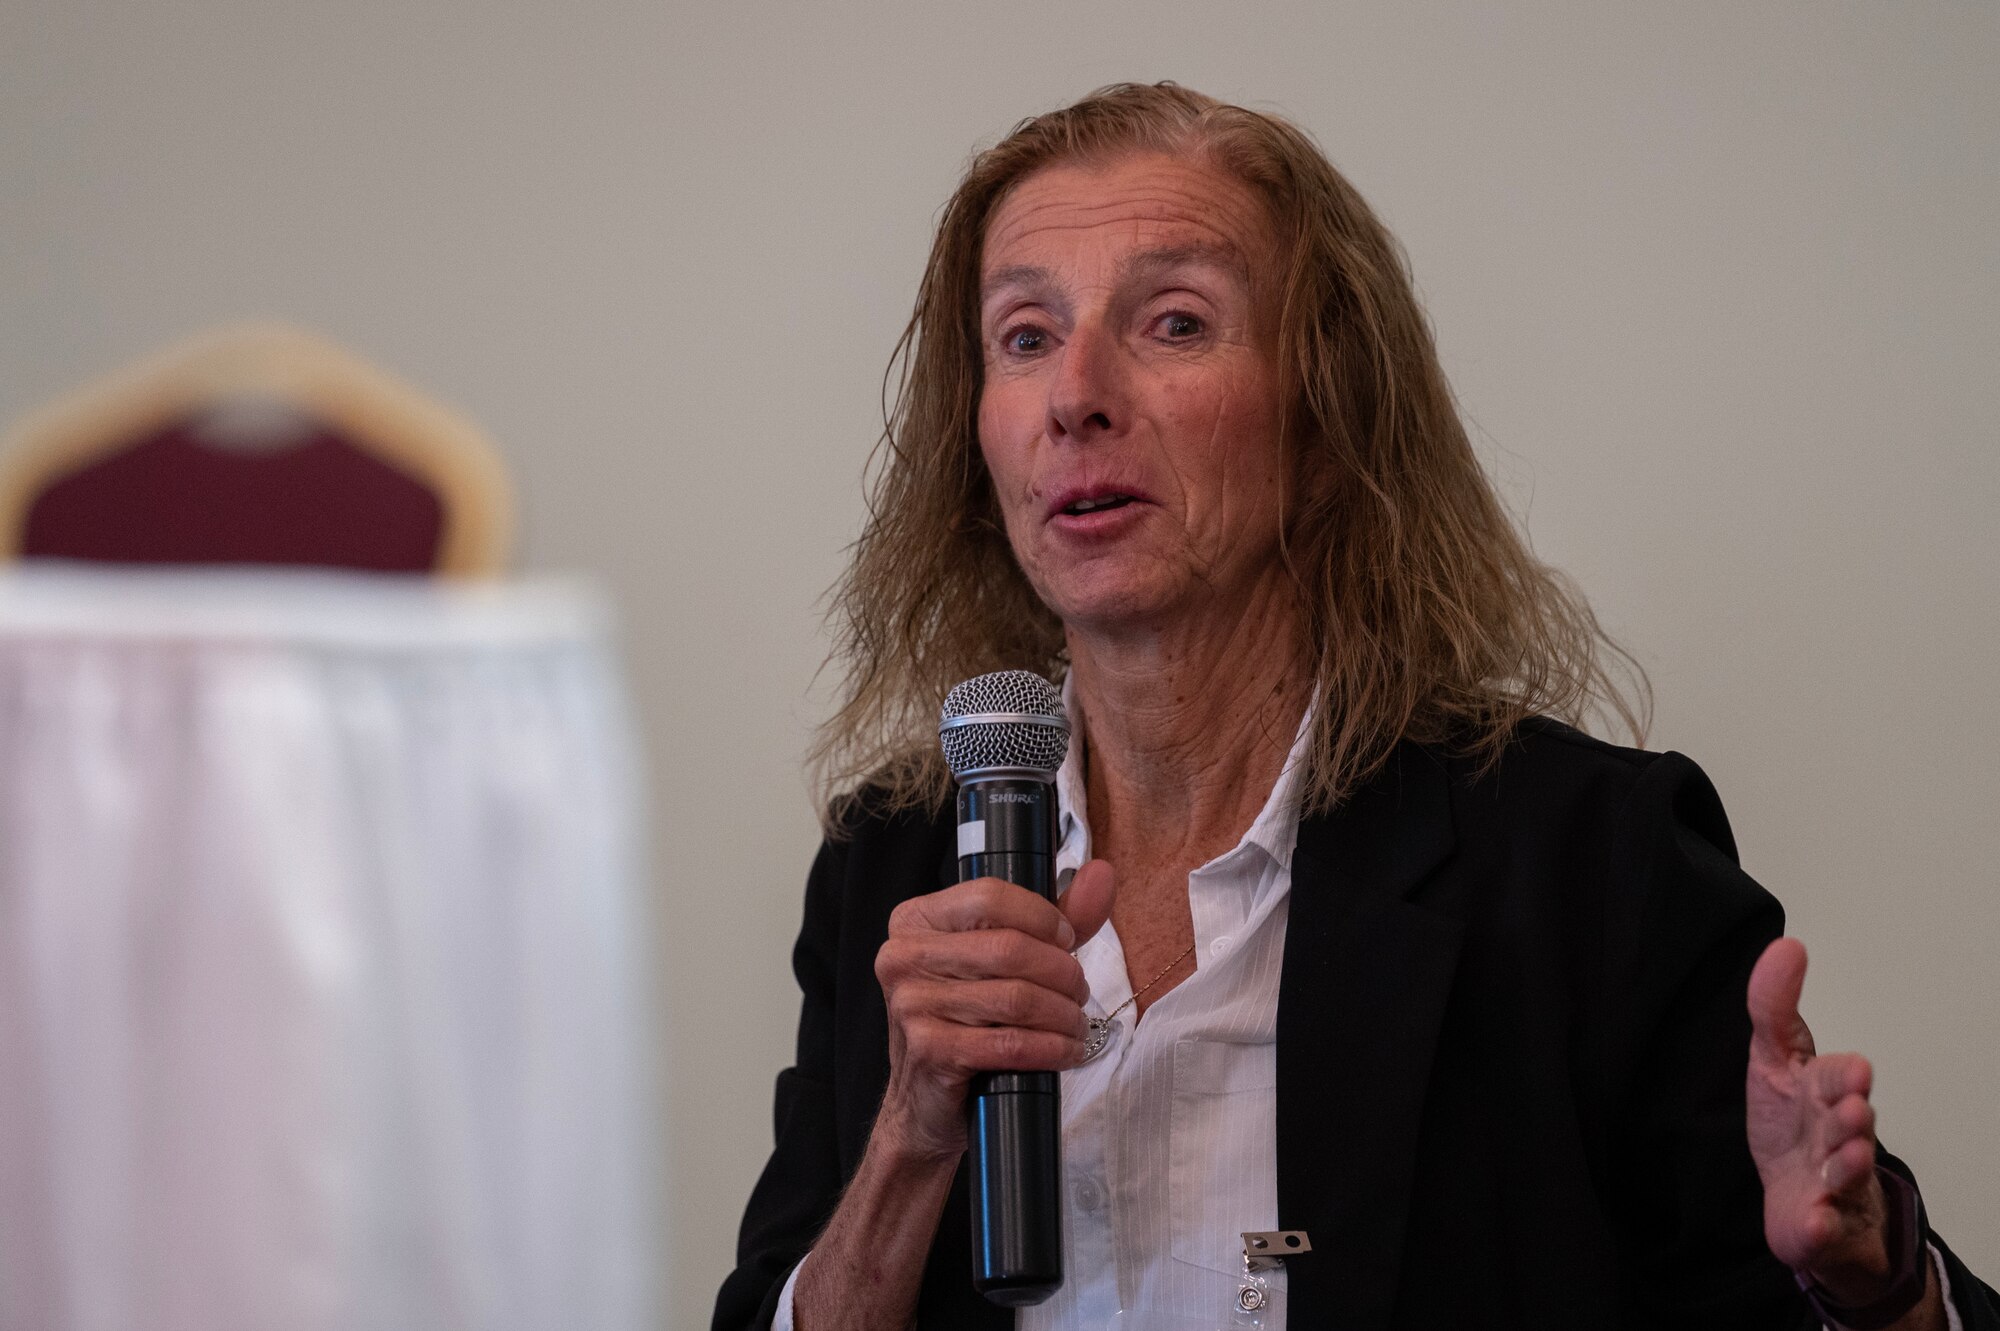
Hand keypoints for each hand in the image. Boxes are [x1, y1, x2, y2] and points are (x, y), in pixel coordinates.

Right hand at [871, 860, 1114, 1163]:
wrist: (927, 1105)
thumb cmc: (968, 1023)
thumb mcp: (1005, 963)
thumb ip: (1053, 918)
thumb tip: (1101, 874)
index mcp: (915, 921)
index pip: (989, 896)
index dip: (1042, 917)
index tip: (1067, 941)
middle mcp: (902, 957)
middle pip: (1009, 948)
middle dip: (1061, 973)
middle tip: (1078, 993)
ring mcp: (910, 1004)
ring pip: (1016, 998)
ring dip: (1063, 1015)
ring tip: (1076, 1024)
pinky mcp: (929, 1050)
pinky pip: (1010, 1043)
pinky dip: (1051, 1048)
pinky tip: (1066, 1051)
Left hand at [1746, 937, 1895, 1303]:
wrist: (1808, 1205)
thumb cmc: (1794, 1127)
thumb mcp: (1774, 1062)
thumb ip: (1773, 1007)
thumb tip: (1787, 945)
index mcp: (1822, 1094)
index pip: (1832, 1078)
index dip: (1842, 1074)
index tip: (1854, 1067)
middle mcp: (1837, 1137)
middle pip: (1849, 1125)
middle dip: (1853, 1116)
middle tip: (1853, 1107)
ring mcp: (1834, 1184)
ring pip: (1845, 1174)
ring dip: (1847, 1164)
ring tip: (1848, 1155)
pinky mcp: (1823, 1226)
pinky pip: (1825, 1230)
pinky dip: (1822, 1226)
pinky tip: (1817, 1220)